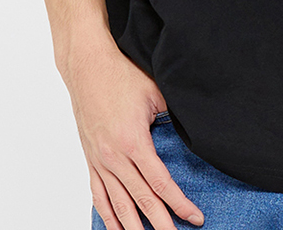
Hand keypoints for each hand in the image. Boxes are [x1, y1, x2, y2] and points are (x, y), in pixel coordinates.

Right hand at [61, 39, 204, 229]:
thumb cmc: (122, 76)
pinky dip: (108, 216)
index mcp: (134, 142)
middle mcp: (115, 157)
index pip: (161, 184)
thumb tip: (190, 133)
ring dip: (133, 228)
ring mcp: (100, 161)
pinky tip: (116, 229)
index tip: (194, 218)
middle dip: (160, 225)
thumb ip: (171, 118)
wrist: (88, 68)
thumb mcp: (155, 93)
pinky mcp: (90, 159)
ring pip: (118, 204)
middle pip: (141, 201)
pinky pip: (99, 195)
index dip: (179, 204)